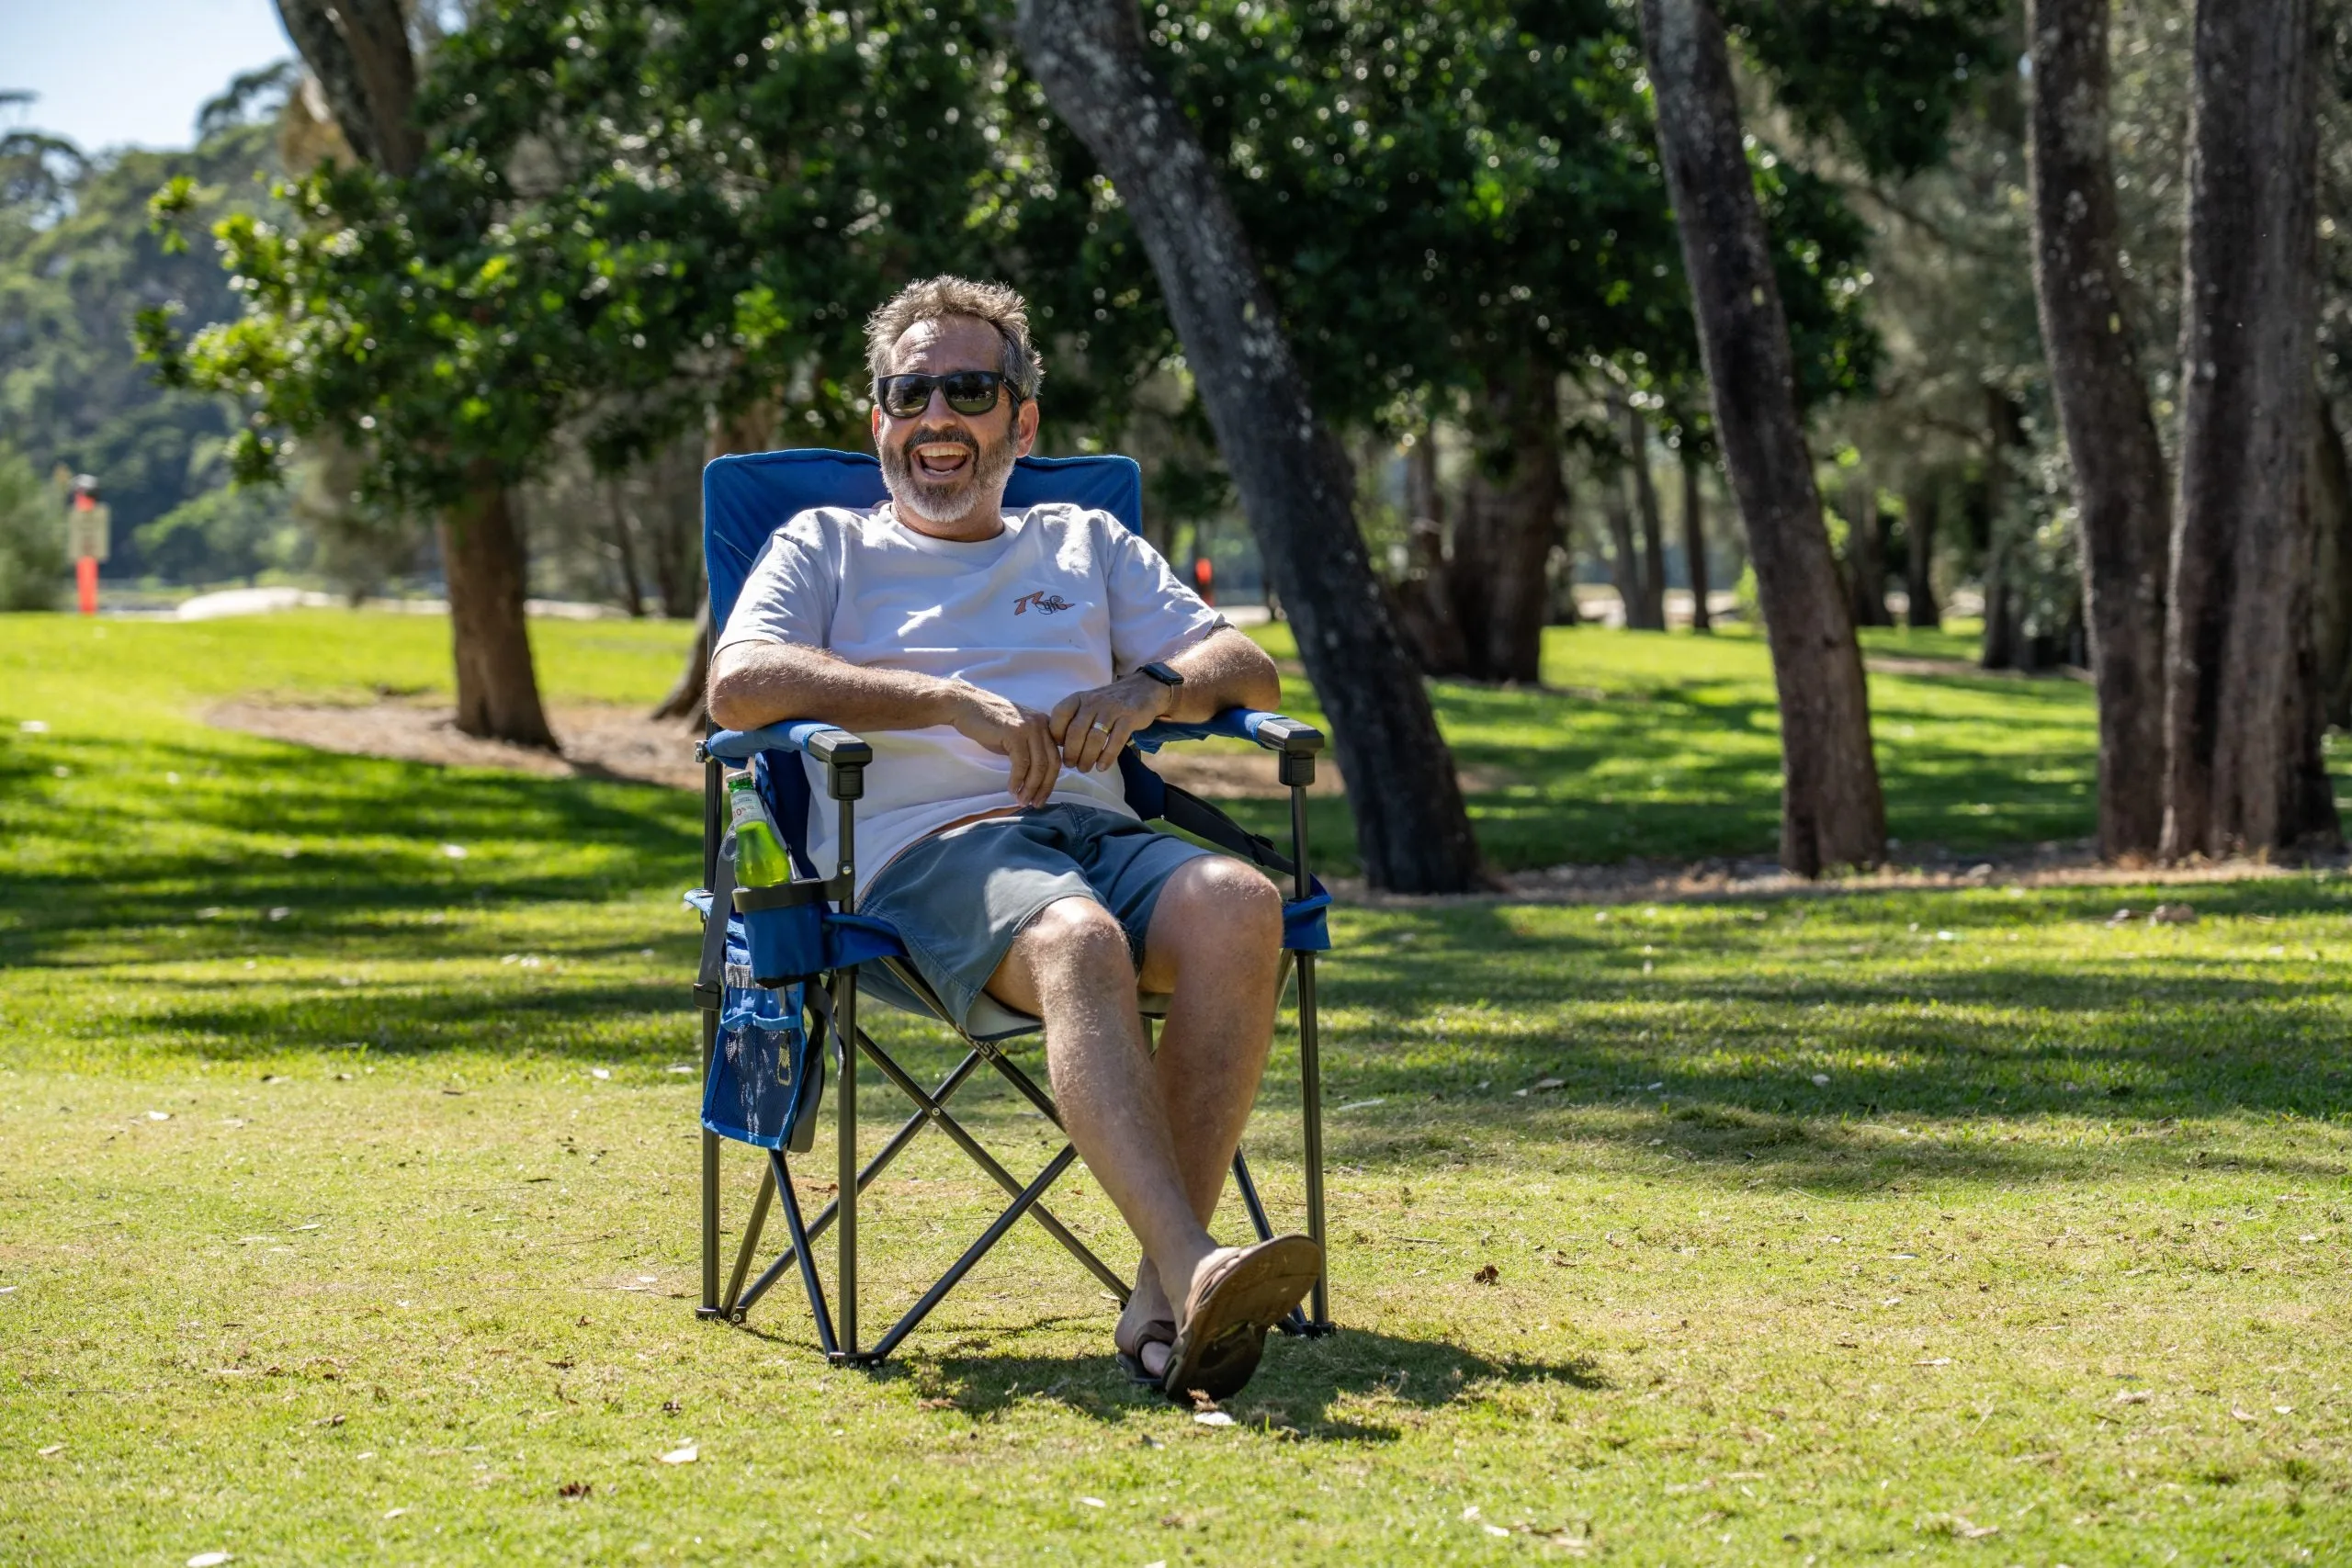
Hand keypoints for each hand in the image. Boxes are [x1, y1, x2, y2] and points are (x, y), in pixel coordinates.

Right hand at [947, 682, 1062, 806]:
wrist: (965, 705)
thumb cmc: (988, 723)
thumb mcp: (1016, 734)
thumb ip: (1030, 749)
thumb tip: (1038, 779)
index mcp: (1045, 725)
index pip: (1056, 757)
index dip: (1051, 781)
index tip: (1041, 797)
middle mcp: (1041, 724)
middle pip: (1052, 763)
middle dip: (1044, 788)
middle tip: (1035, 804)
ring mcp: (1029, 727)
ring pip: (1038, 766)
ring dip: (1030, 788)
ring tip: (1022, 801)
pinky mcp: (1014, 732)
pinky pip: (1021, 763)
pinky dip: (1017, 780)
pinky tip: (1011, 789)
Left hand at [1049, 673, 1172, 772]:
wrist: (1142, 689)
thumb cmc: (1108, 703)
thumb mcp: (1087, 704)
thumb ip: (1072, 719)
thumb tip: (1056, 744)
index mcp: (1078, 698)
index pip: (1059, 715)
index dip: (1056, 735)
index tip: (1059, 749)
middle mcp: (1093, 702)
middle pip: (1076, 731)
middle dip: (1071, 753)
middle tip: (1071, 765)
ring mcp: (1112, 709)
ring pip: (1095, 738)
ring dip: (1087, 757)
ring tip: (1085, 768)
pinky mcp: (1129, 718)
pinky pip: (1115, 741)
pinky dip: (1107, 757)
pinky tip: (1102, 767)